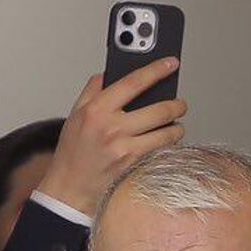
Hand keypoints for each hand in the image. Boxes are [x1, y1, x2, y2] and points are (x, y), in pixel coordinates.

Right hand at [40, 60, 186, 215]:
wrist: (70, 186)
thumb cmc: (73, 151)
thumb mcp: (75, 114)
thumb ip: (93, 90)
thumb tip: (109, 74)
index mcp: (97, 109)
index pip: (133, 82)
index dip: (156, 70)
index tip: (170, 63)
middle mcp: (112, 127)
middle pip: (159, 109)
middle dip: (176, 105)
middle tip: (180, 104)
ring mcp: (124, 147)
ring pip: (166, 132)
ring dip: (176, 127)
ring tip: (176, 124)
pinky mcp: (133, 163)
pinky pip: (160, 149)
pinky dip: (167, 143)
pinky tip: (164, 140)